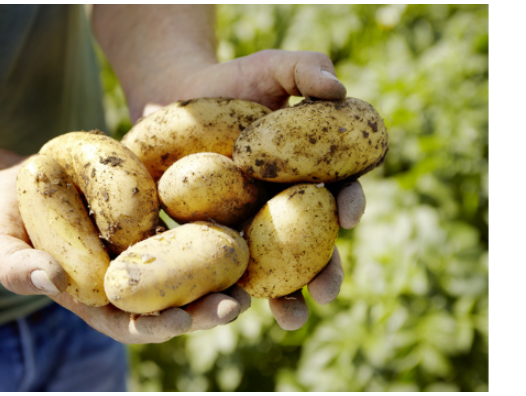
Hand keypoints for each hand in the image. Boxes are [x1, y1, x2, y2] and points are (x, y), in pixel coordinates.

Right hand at [0, 159, 250, 343]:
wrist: (18, 183)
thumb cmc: (2, 221)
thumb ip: (14, 268)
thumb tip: (50, 279)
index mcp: (96, 299)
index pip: (131, 324)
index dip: (157, 327)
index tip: (180, 322)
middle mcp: (129, 277)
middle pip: (172, 301)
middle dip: (203, 308)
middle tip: (233, 306)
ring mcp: (146, 246)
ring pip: (189, 266)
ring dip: (220, 272)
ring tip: (249, 270)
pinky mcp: (155, 212)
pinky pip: (187, 220)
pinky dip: (212, 224)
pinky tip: (238, 216)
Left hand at [133, 50, 362, 330]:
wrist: (177, 99)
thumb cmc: (231, 82)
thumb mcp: (270, 67)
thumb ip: (306, 68)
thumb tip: (339, 87)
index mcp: (312, 173)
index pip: (340, 192)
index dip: (349, 204)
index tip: (347, 214)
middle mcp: (287, 206)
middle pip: (313, 246)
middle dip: (324, 272)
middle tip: (326, 294)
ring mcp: (252, 225)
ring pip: (274, 269)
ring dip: (285, 297)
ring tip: (288, 318)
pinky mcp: (215, 237)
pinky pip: (224, 266)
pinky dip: (229, 288)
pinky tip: (228, 304)